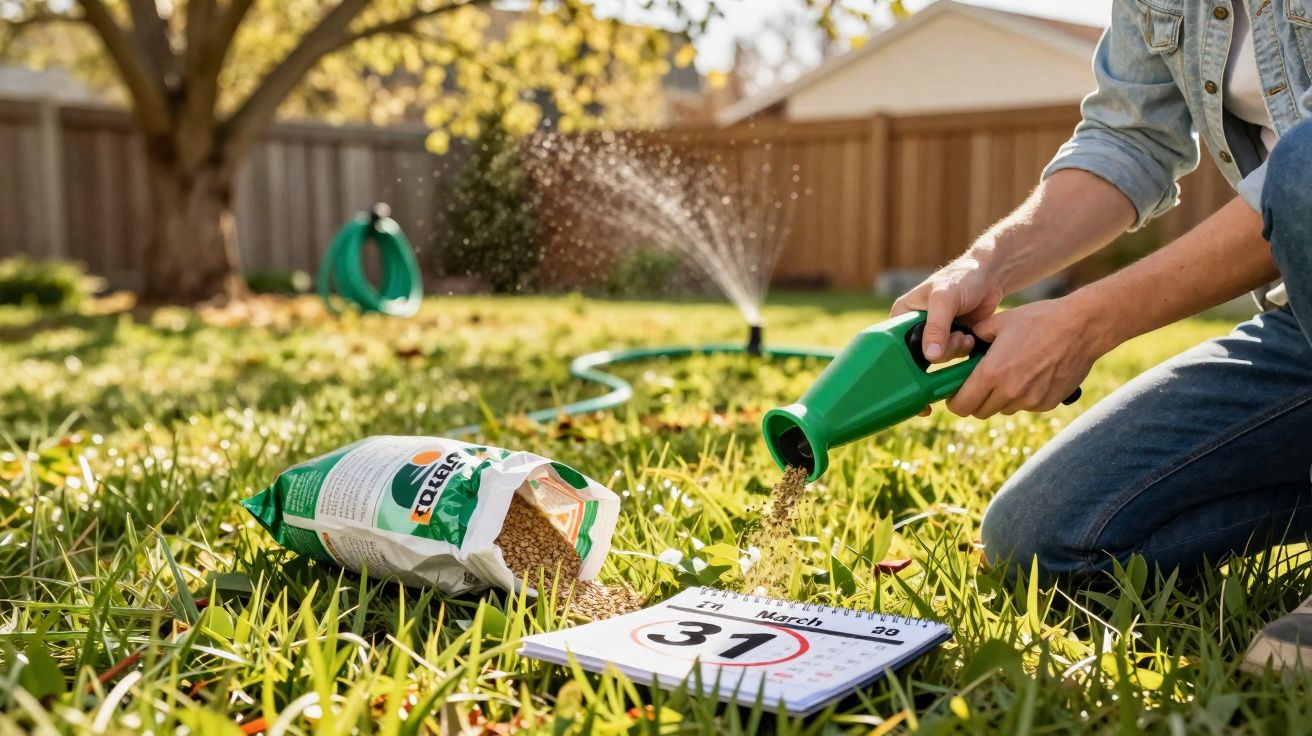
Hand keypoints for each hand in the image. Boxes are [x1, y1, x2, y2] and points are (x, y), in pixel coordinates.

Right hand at [890, 255, 1004, 362]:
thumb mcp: (944, 300)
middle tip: (955, 336)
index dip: (909, 351)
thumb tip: (930, 356)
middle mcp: (914, 325)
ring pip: (937, 357)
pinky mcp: (950, 339)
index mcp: (903, 313)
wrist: (989, 277)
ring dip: (953, 349)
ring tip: (964, 334)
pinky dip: (962, 350)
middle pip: (918, 353)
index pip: (896, 341)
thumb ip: (936, 327)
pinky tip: (970, 337)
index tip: (930, 351)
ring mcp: (933, 334)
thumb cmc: (962, 278)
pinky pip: (952, 355)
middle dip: (939, 351)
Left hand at [945, 298, 1100, 418]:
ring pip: (1002, 409)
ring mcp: (1030, 400)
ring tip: (1008, 374)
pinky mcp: (1047, 403)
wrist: (1082, 327)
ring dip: (999, 398)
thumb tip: (964, 345)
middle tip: (978, 383)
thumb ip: (976, 336)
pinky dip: (1021, 397)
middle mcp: (1010, 392)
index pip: (961, 405)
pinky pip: (1025, 406)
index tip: (955, 393)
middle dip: (974, 400)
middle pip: (979, 412)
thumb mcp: (1000, 321)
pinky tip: (1029, 375)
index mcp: (992, 373)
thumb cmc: (1040, 320)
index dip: (954, 401)